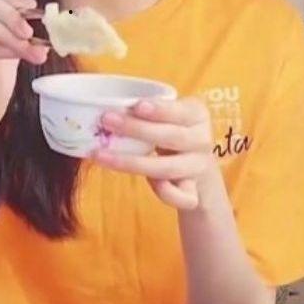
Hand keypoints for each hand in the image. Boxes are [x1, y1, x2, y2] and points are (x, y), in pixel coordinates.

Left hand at [91, 96, 217, 210]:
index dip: (160, 110)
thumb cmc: (170, 130)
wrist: (195, 163)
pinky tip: (150, 183)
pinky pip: (183, 197)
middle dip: (136, 129)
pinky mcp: (194, 191)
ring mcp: (198, 167)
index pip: (180, 111)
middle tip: (106, 120)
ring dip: (132, 162)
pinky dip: (168, 193)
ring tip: (101, 155)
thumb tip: (104, 108)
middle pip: (171, 137)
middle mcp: (202, 140)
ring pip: (168, 168)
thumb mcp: (166, 115)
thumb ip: (145, 111)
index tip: (137, 105)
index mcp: (197, 114)